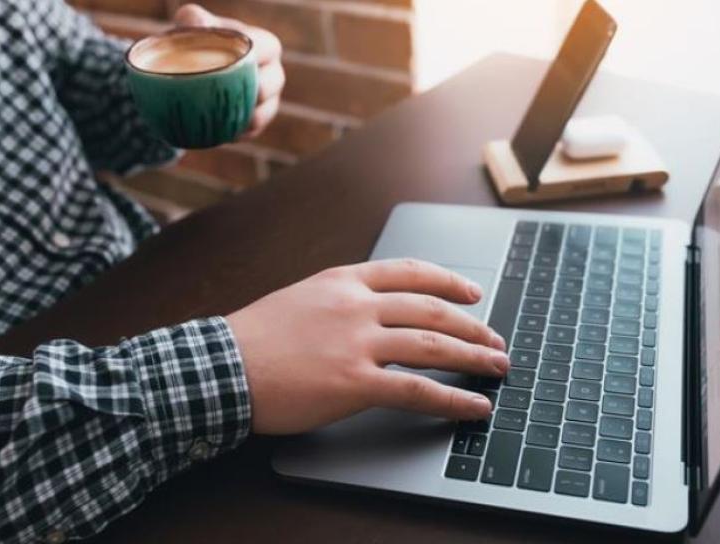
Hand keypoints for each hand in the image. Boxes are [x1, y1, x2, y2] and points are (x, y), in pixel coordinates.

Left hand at [173, 4, 284, 137]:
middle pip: (271, 85)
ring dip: (245, 118)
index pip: (268, 48)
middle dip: (252, 91)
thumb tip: (198, 25)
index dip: (253, 56)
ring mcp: (268, 100)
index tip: (229, 62)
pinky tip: (220, 133)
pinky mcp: (257, 122)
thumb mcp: (192, 25)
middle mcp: (272, 72)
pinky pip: (251, 132)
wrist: (192, 69)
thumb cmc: (197, 41)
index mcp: (264, 45)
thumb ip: (194, 19)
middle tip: (225, 93)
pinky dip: (236, 133)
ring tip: (223, 119)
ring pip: (264, 113)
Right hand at [227, 259, 510, 434]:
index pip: (410, 272)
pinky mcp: (355, 382)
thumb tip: (371, 313)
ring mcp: (358, 342)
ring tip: (497, 367)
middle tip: (495, 340)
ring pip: (433, 345)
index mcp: (343, 281)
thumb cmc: (253, 338)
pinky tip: (473, 405)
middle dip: (472, 325)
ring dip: (474, 357)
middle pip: (432, 309)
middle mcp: (357, 306)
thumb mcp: (299, 298)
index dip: (448, 281)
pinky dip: (453, 398)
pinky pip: (417, 389)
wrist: (222, 365)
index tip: (472, 293)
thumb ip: (338, 301)